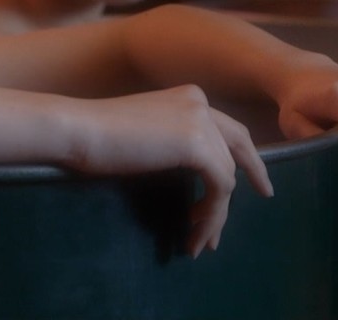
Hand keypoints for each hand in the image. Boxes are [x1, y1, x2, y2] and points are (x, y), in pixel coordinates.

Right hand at [63, 85, 273, 256]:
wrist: (78, 130)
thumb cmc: (98, 138)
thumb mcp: (147, 136)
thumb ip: (175, 145)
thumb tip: (199, 180)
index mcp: (189, 97)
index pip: (229, 130)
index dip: (247, 159)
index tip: (257, 184)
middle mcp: (200, 103)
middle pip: (239, 148)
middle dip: (250, 179)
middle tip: (258, 201)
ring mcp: (200, 121)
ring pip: (227, 175)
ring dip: (216, 213)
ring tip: (197, 241)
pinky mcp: (196, 144)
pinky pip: (219, 186)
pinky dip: (212, 213)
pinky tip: (194, 230)